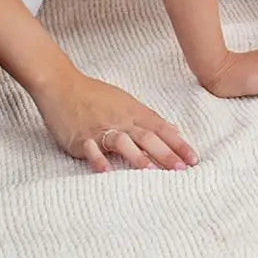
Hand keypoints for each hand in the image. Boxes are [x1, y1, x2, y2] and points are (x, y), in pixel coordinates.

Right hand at [32, 71, 197, 173]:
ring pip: (123, 142)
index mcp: (134, 112)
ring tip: (150, 171)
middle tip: (182, 169)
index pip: (162, 128)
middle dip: (166, 153)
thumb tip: (174, 130)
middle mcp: (122, 120)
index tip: (193, 158)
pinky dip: (98, 159)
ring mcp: (101, 129)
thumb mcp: (126, 103)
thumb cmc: (96, 95)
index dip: (178, 143)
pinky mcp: (81, 138)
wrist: (63, 85)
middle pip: (148, 137)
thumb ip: (149, 119)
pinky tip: (106, 172)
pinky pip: (91, 149)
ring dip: (137, 157)